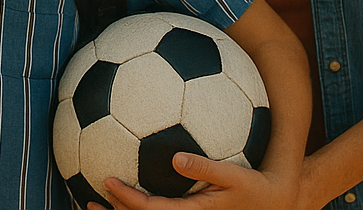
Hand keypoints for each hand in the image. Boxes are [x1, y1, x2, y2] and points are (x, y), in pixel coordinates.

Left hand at [93, 153, 298, 209]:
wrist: (274, 203)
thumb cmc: (255, 187)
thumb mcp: (234, 176)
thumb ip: (205, 167)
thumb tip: (176, 158)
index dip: (128, 199)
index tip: (107, 181)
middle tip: (89, 201)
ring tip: (96, 203)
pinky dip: (140, 207)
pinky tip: (128, 192)